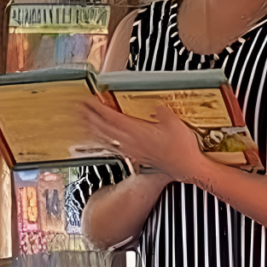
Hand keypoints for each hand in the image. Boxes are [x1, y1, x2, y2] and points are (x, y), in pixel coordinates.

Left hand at [80, 100, 206, 181]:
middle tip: (79, 107)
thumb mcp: (174, 122)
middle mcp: (131, 142)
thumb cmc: (182, 148)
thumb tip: (153, 103)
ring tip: (84, 121)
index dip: (98, 108)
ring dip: (94, 128)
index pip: (111, 117)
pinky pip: (114, 146)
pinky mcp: (136, 155)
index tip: (88, 99)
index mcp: (137, 132)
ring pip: (107, 138)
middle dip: (90, 116)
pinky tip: (103, 138)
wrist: (187, 167)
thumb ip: (160, 110)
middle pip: (104, 128)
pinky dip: (105, 139)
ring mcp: (132, 150)